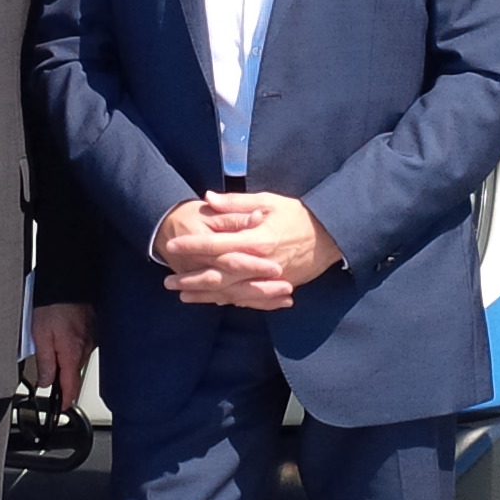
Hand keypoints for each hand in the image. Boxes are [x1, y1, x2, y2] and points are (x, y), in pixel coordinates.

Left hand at [30, 301, 96, 406]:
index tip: (62, 409)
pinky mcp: (94, 328)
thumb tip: (46, 383)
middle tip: (48, 375)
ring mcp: (93, 338)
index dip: (66, 401)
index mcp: (72, 353)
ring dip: (67, 358)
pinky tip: (64, 333)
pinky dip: (74, 345)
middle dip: (62, 377)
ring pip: (78, 358)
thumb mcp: (40, 335)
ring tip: (53, 342)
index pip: (71, 386)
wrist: (68, 280)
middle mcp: (86, 348)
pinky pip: (83, 344)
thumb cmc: (54, 304)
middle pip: (74, 372)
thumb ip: (45, 362)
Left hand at [154, 194, 286, 306]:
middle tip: (168, 282)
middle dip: (191, 279)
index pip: (217, 244)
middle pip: (218, 276)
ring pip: (230, 292)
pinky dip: (228, 300)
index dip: (193, 245)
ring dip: (205, 295)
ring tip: (182, 296)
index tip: (172, 245)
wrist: (331, 236)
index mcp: (257, 240)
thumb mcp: (268, 201)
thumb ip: (236, 203)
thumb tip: (208, 198)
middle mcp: (260, 264)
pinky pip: (248, 298)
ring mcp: (269, 280)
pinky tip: (212, 301)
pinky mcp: (277, 288)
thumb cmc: (298, 215)